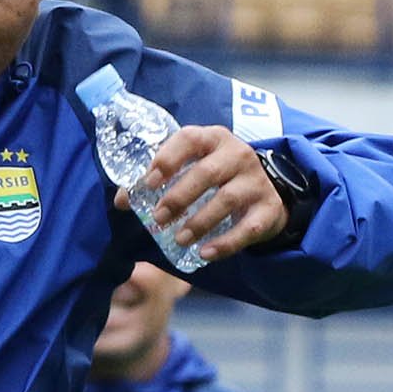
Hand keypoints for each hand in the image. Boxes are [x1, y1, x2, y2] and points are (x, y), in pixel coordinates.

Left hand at [115, 124, 287, 262]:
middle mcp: (237, 154)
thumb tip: (122, 200)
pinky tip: (205, 253)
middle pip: (207, 173)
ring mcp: (256, 180)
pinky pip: (248, 228)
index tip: (148, 183)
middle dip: (179, 197)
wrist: (261, 190)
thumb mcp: (188, 168)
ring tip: (179, 239)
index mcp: (212, 138)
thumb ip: (156, 179)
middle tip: (158, 218)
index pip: (190, 139)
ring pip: (226, 199)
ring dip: (199, 222)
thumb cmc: (213, 175)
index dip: (167, 159)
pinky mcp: (270, 208)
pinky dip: (226, 243)